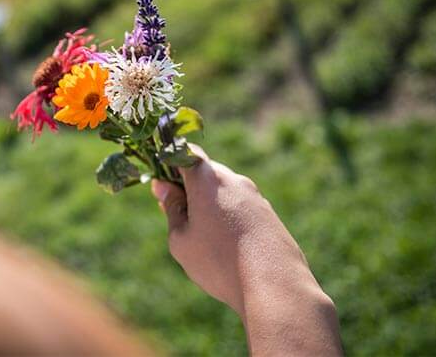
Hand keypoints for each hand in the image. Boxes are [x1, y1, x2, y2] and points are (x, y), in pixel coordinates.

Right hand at [151, 144, 342, 355]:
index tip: (160, 185)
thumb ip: (171, 208)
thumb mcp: (181, 238)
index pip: (184, 152)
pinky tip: (226, 247)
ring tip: (203, 238)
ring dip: (208, 204)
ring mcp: (254, 195)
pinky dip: (227, 218)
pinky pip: (240, 206)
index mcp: (207, 179)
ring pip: (222, 190)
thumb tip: (164, 187)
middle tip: (176, 215)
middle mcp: (233, 179)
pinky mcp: (268, 213)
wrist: (275, 284)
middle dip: (187, 187)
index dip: (168, 163)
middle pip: (204, 172)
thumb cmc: (219, 261)